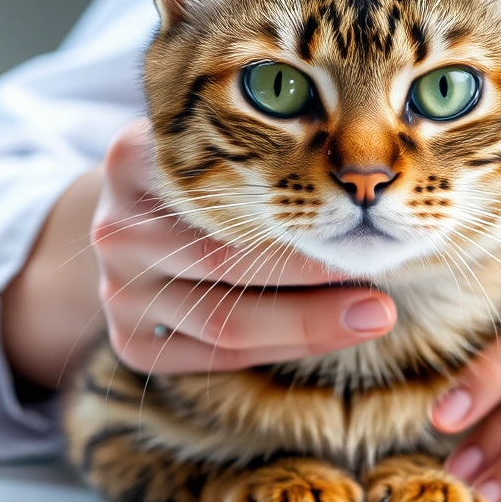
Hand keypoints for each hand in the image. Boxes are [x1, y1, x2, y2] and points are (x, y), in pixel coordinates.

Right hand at [91, 118, 397, 373]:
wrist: (138, 225)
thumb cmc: (206, 181)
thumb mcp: (216, 145)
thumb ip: (263, 151)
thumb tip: (369, 177)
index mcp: (133, 160)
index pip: (219, 191)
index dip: (294, 210)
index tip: (356, 219)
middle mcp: (116, 227)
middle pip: (226, 260)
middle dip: (312, 272)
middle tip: (384, 278)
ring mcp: (117, 290)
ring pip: (225, 320)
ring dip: (309, 322)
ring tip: (375, 314)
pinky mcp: (129, 341)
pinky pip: (216, 357)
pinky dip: (280, 349)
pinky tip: (330, 336)